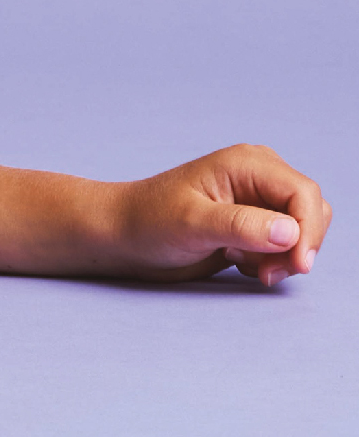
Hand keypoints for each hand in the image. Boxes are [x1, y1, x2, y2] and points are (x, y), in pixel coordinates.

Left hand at [117, 144, 331, 284]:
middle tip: (263, 272)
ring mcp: (256, 200)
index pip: (303, 193)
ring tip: (239, 262)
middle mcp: (258, 176)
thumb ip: (241, 226)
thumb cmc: (149, 221)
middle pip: (311, 212)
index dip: (308, 230)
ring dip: (281, 257)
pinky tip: (236, 261)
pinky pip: (285, 245)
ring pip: (301, 232)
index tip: (296, 266)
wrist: (125, 235)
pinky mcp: (252, 224)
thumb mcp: (192, 224)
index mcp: (246, 163)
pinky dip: (270, 261)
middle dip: (297, 247)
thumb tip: (291, 232)